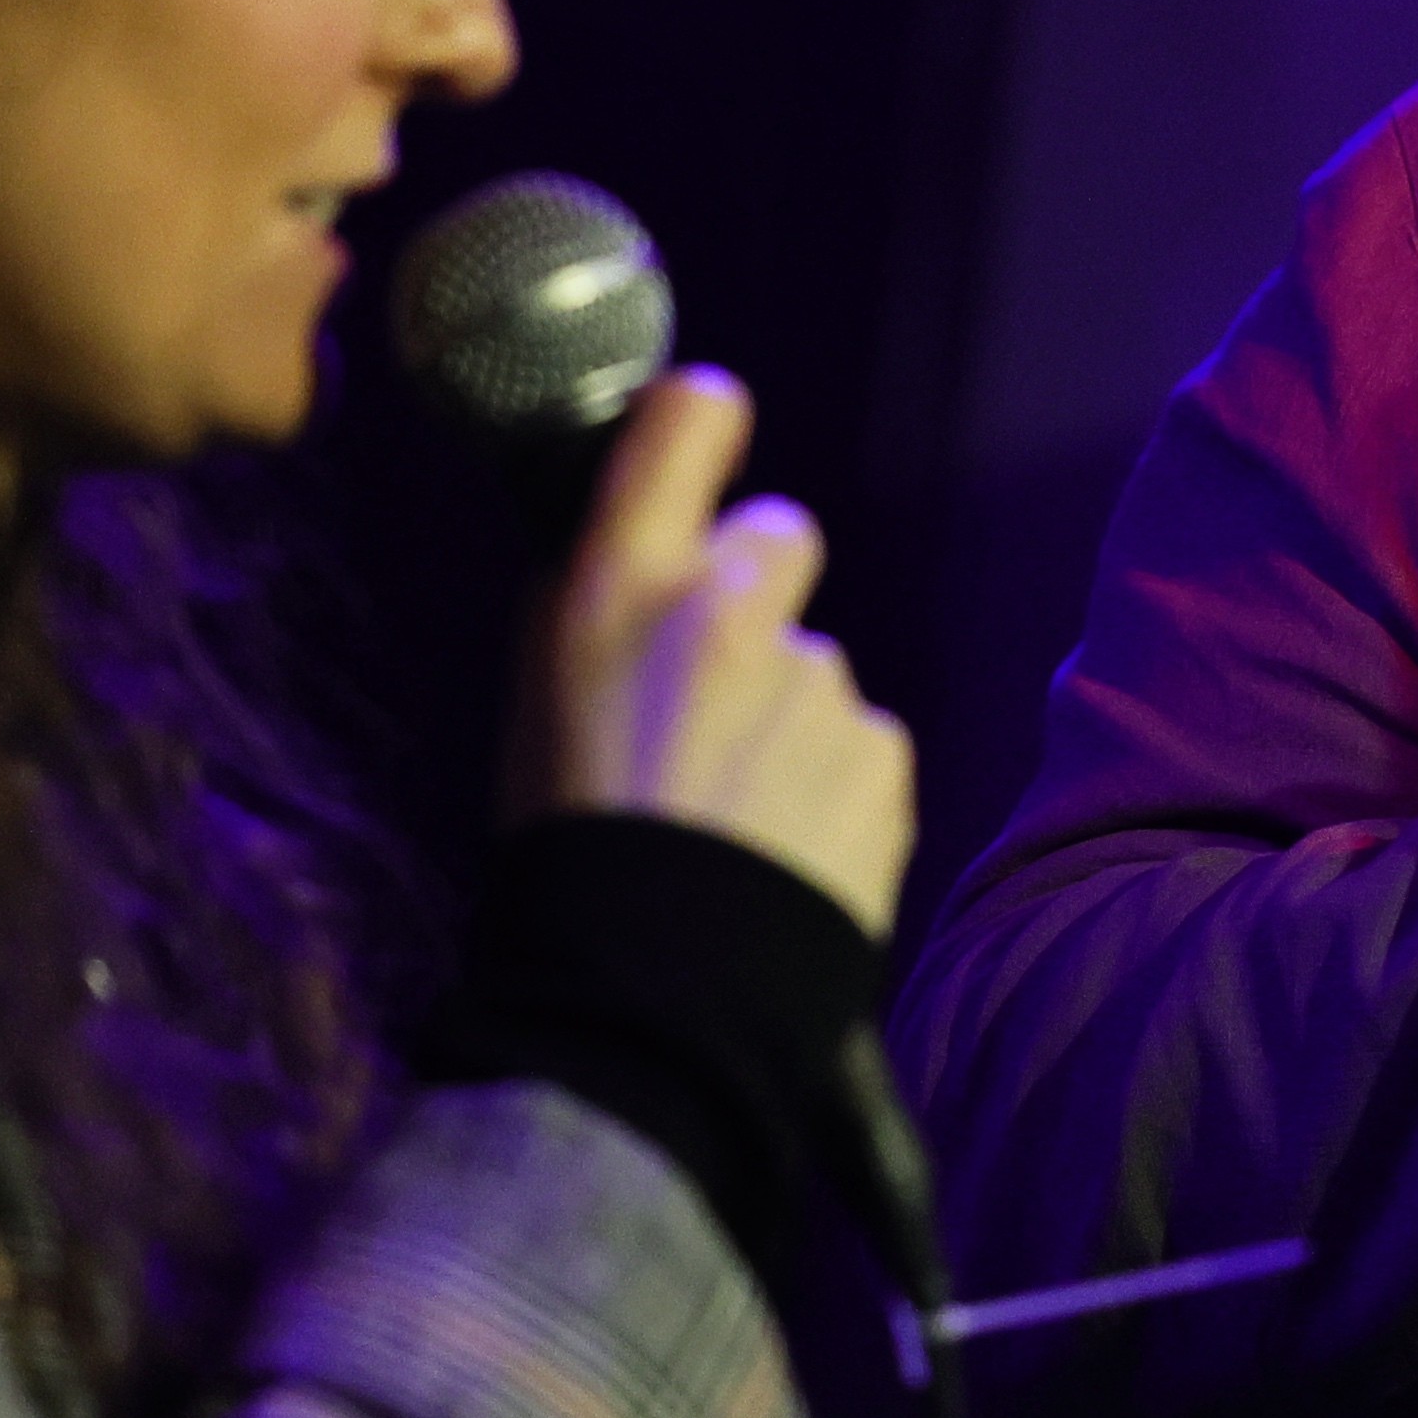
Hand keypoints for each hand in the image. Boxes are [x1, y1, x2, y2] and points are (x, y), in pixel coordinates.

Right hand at [538, 368, 915, 938]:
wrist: (652, 997)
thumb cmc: (567, 852)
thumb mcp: (537, 700)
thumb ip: (595, 605)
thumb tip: (641, 549)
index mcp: (621, 587)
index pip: (689, 420)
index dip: (702, 422)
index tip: (703, 433)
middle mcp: (726, 611)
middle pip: (778, 538)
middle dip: (756, 593)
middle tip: (713, 688)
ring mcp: (817, 682)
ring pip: (816, 665)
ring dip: (788, 717)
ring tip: (735, 814)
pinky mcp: (880, 755)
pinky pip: (861, 743)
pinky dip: (831, 784)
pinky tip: (783, 849)